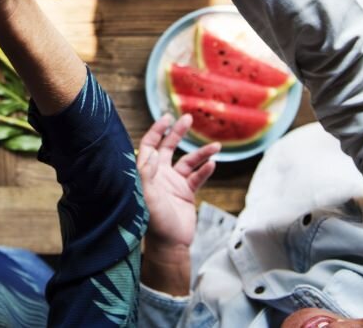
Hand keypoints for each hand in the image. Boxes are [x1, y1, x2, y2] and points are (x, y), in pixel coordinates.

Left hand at [137, 114, 219, 295]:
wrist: (170, 245)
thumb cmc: (154, 222)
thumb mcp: (147, 197)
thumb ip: (147, 175)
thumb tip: (153, 154)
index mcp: (147, 173)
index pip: (150, 145)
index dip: (157, 130)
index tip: (167, 118)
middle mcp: (160, 175)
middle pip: (168, 147)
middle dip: (177, 132)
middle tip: (188, 117)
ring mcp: (174, 183)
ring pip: (188, 161)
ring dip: (201, 153)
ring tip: (216, 146)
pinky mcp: (186, 193)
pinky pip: (198, 177)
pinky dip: (205, 170)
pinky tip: (213, 163)